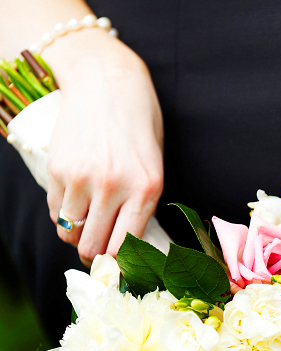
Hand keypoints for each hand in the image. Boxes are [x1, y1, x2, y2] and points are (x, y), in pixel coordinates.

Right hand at [46, 31, 163, 265]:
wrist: (107, 80)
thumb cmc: (137, 124)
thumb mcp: (154, 164)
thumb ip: (142, 203)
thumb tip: (130, 246)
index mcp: (147, 188)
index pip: (127, 247)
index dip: (120, 266)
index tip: (118, 270)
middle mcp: (115, 186)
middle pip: (94, 247)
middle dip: (96, 257)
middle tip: (98, 252)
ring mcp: (83, 178)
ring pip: (69, 233)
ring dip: (76, 236)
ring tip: (86, 224)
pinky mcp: (59, 169)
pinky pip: (55, 211)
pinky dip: (63, 215)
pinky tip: (75, 202)